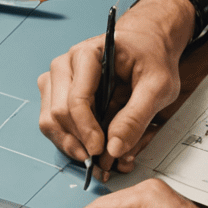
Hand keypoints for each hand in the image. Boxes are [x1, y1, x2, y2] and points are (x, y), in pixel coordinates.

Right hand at [38, 0, 190, 177]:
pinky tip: (87, 148)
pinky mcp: (56, 94)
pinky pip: (52, 123)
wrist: (145, 45)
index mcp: (86, 55)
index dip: (87, 129)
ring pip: (49, 121)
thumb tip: (114, 149)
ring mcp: (55, 80)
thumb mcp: (158, 86)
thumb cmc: (151, 59)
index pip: (75, 99)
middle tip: (99, 162)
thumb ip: (136, 116)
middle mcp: (63, 66)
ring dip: (69, 144)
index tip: (100, 150)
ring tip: (93, 160)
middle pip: (57, 113)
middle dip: (78, 141)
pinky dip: (68, 140)